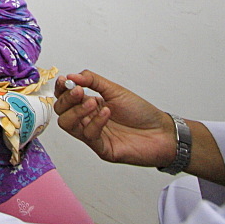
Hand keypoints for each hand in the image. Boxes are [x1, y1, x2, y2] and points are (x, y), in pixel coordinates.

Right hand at [54, 70, 174, 166]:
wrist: (162, 132)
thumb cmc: (141, 113)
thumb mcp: (115, 90)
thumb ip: (92, 80)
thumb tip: (72, 75)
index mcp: (89, 104)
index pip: (65, 97)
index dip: (61, 89)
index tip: (65, 80)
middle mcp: (88, 119)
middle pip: (61, 111)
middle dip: (67, 99)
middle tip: (79, 91)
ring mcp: (93, 134)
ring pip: (68, 124)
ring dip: (76, 111)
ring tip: (92, 101)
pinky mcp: (101, 148)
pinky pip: (88, 135)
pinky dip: (95, 121)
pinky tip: (107, 112)